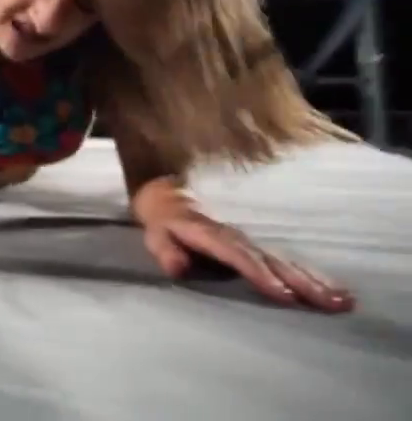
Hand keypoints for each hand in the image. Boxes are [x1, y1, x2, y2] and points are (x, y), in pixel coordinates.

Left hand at [141, 207, 354, 312]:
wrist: (172, 197)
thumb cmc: (164, 223)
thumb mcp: (155, 235)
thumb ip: (165, 250)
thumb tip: (176, 268)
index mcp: (212, 235)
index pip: (240, 256)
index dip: (261, 274)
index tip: (285, 295)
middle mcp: (239, 237)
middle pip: (274, 260)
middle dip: (304, 282)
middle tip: (333, 302)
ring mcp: (253, 239)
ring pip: (288, 261)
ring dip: (316, 280)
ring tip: (343, 300)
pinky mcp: (261, 245)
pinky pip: (289, 261)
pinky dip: (312, 275)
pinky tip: (334, 291)